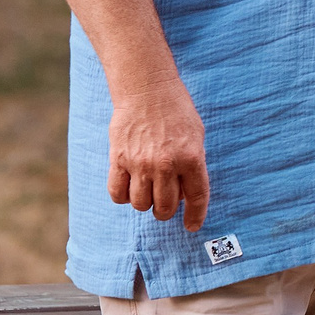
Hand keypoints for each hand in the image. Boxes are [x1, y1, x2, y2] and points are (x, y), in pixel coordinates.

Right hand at [107, 81, 210, 233]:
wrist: (147, 89)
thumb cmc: (176, 110)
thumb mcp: (196, 135)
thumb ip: (193, 165)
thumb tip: (184, 195)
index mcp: (191, 157)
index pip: (196, 197)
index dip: (195, 216)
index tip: (192, 225)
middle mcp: (166, 164)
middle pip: (164, 208)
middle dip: (165, 210)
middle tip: (164, 201)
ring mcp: (140, 163)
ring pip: (140, 204)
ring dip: (144, 202)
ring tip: (146, 188)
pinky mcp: (119, 159)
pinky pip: (117, 194)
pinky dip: (123, 196)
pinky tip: (129, 186)